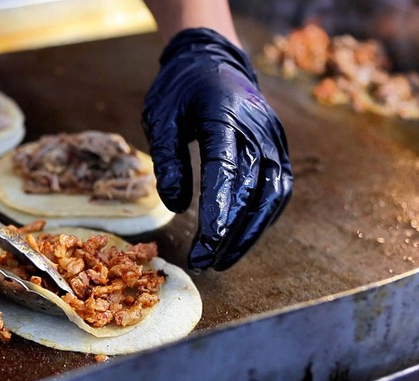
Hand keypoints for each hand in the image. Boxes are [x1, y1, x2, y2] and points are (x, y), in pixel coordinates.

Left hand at [142, 28, 292, 270]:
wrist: (212, 59)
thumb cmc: (180, 91)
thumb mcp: (160, 117)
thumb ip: (168, 159)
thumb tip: (176, 206)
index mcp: (224, 116)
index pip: (225, 171)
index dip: (218, 213)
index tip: (204, 246)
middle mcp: (258, 129)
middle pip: (252, 190)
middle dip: (231, 232)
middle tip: (205, 261)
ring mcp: (274, 137)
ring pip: (273, 194)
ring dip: (251, 232)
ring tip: (224, 259)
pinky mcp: (279, 146)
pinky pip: (279, 187)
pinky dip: (263, 216)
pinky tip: (242, 237)